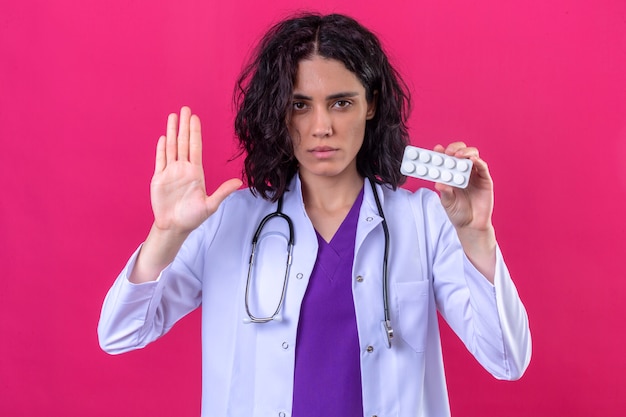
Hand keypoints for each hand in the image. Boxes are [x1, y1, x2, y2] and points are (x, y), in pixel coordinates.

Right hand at [151, 106, 241, 234]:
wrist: (174, 227)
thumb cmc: (193, 217)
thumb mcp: (210, 205)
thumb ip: (223, 192)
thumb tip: (239, 183)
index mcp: (196, 172)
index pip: (195, 147)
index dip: (195, 132)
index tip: (195, 118)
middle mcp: (183, 169)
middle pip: (183, 142)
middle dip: (183, 125)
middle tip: (185, 109)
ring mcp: (170, 172)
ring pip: (171, 147)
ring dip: (171, 132)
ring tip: (172, 116)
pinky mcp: (158, 179)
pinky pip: (160, 160)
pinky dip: (161, 148)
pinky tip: (164, 137)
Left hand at [433, 142, 493, 231]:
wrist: (471, 225)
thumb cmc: (458, 212)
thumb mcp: (447, 202)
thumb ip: (444, 192)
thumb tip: (438, 183)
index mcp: (451, 174)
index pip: (447, 159)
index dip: (442, 152)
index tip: (436, 149)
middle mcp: (463, 172)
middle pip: (461, 153)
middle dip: (454, 148)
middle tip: (448, 152)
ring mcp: (475, 175)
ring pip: (472, 156)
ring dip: (465, 152)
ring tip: (457, 156)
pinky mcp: (485, 180)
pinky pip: (483, 167)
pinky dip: (478, 161)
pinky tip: (473, 160)